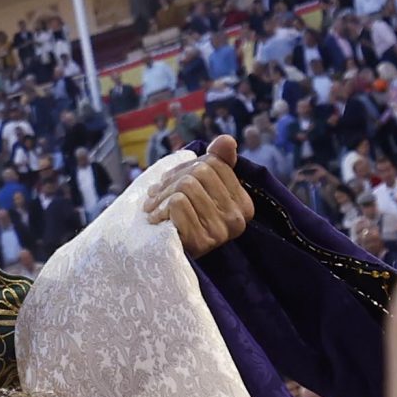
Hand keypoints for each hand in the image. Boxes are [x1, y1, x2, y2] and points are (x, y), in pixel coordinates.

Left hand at [142, 134, 254, 257]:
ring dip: (161, 196)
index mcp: (243, 204)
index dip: (186, 167)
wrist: (165, 256)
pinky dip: (160, 208)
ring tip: (153, 207)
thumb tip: (227, 140)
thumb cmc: (183, 219)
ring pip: (187, 186)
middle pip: (200, 172)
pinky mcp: (202, 241)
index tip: (171, 180)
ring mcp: (222, 232)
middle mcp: (238, 219)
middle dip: (171, 180)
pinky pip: (178, 203)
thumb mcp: (200, 190)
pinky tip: (156, 219)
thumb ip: (218, 163)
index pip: (214, 162)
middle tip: (155, 194)